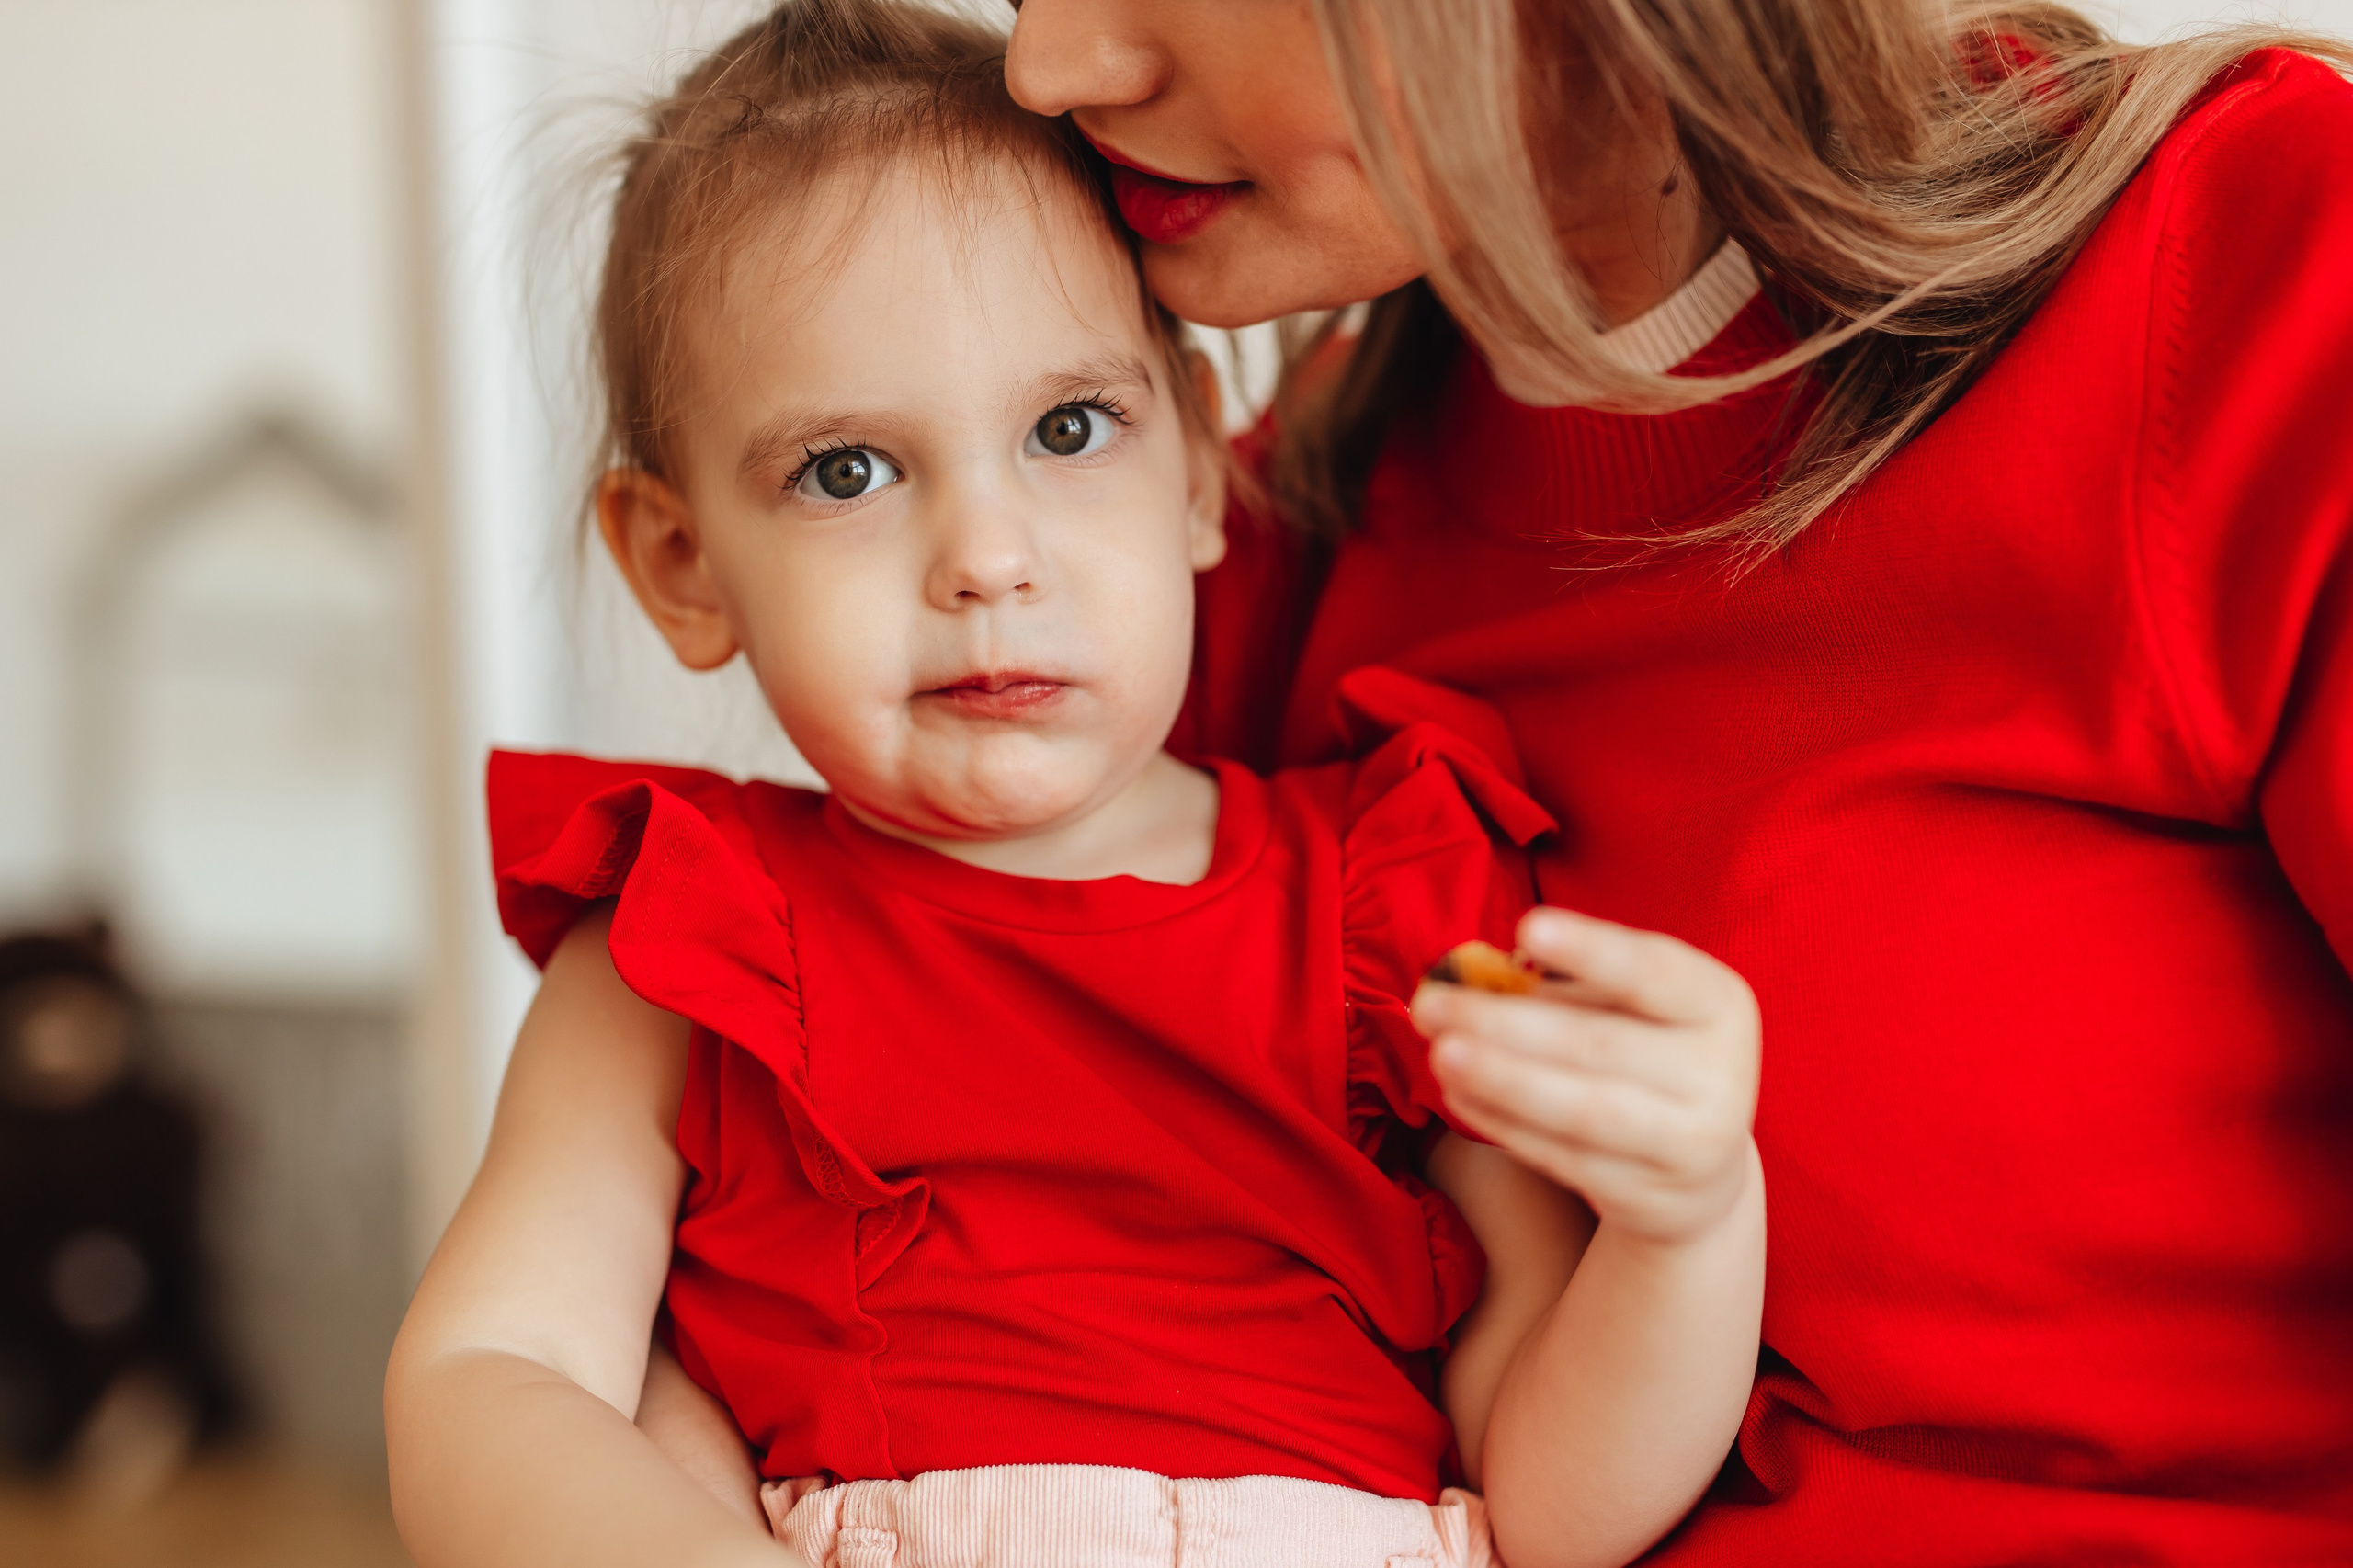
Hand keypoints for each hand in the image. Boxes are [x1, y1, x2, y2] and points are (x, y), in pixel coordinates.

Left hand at [1412, 907, 1759, 1246]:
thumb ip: (1557, 988)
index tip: (1525, 926)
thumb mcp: (1624, 1010)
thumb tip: (1467, 974)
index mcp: (1720, 1004)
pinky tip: (1458, 1095)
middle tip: (1429, 1004)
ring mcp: (1693, 1143)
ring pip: (1580, 1109)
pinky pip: (1563, 1157)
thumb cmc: (1642, 1057)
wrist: (1698, 1169)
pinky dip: (1504, 1123)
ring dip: (1499, 1078)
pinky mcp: (1650, 1196)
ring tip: (1438, 1053)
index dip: (1591, 949)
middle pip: (1598, 1044)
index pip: (1653, 972)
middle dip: (1503, 1022)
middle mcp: (1722, 1073)